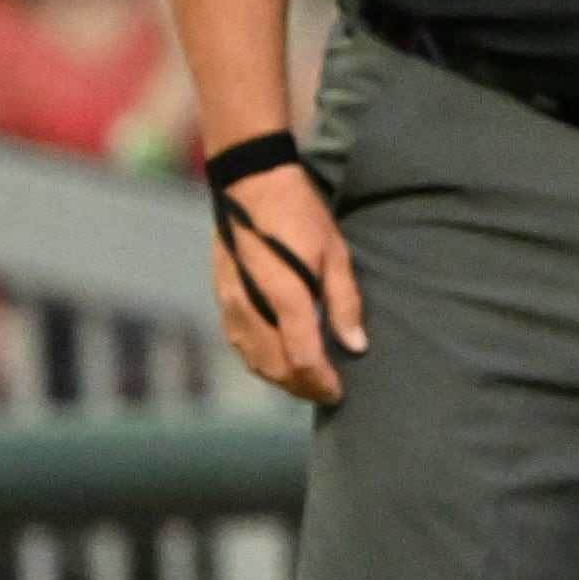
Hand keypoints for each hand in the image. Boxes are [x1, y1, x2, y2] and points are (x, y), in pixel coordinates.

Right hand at [207, 162, 364, 405]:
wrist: (250, 185)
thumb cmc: (300, 215)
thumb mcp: (335, 252)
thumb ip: (344, 302)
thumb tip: (356, 345)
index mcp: (285, 296)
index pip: (302, 359)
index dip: (321, 382)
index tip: (339, 393)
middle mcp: (251, 308)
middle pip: (275, 368)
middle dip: (302, 387)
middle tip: (327, 393)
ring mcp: (231, 305)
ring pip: (254, 361)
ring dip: (280, 379)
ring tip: (308, 382)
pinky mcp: (222, 299)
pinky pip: (241, 345)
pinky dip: (262, 361)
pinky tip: (280, 360)